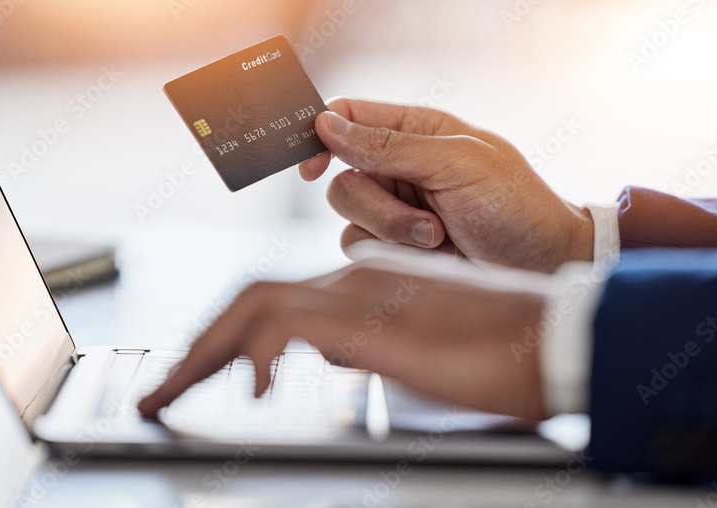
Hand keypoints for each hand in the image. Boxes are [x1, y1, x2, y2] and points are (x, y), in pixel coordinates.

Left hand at [137, 251, 551, 420]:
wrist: (550, 336)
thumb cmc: (502, 348)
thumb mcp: (421, 347)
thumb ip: (376, 343)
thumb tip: (345, 355)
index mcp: (365, 284)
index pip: (275, 297)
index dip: (228, 332)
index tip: (203, 368)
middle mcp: (354, 280)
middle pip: (251, 296)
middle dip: (199, 343)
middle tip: (166, 386)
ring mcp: (360, 296)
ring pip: (255, 306)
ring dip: (206, 351)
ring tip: (174, 394)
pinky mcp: (373, 322)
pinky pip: (288, 327)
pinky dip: (258, 357)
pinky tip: (257, 393)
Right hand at [299, 98, 592, 273]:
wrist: (544, 264)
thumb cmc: (515, 205)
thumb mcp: (457, 164)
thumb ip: (389, 147)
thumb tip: (326, 126)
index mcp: (417, 131)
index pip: (349, 118)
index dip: (321, 137)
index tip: (312, 167)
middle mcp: (402, 168)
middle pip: (343, 179)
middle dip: (379, 207)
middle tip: (429, 222)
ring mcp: (400, 209)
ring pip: (351, 220)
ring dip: (394, 235)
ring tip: (442, 240)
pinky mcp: (401, 248)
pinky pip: (364, 250)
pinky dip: (395, 256)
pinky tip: (436, 257)